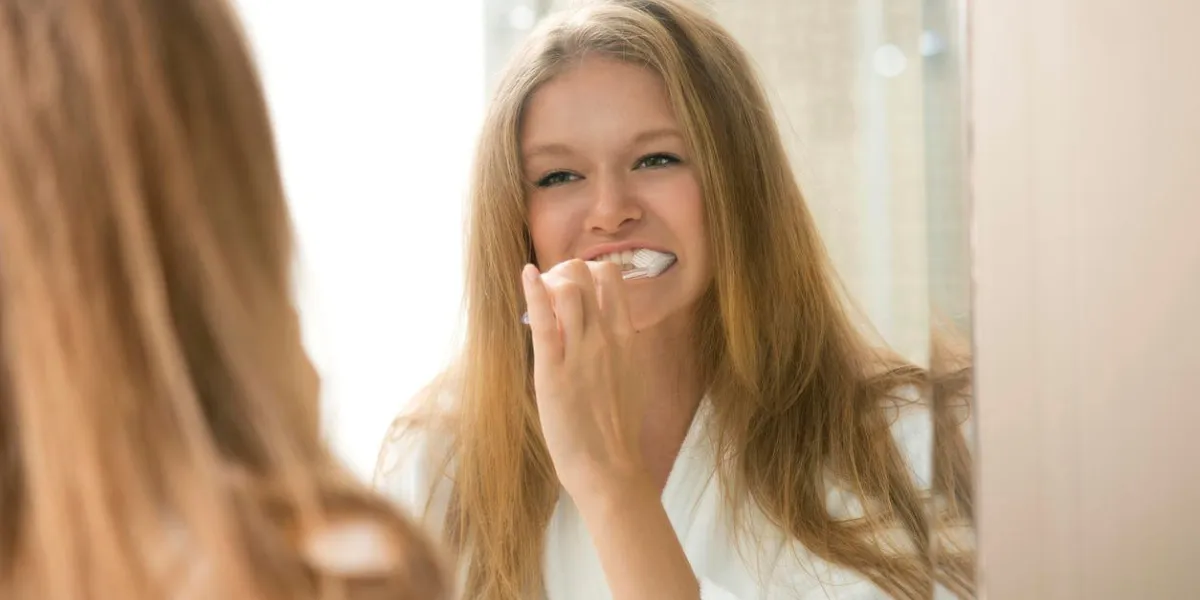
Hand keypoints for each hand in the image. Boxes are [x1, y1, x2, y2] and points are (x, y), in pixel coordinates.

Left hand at [521, 259, 647, 497]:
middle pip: (586, 274)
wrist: (611, 467)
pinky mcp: (554, 371)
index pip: (612, 278)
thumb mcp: (627, 375)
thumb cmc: (616, 428)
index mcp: (628, 337)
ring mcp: (582, 352)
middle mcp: (607, 337)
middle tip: (550, 290)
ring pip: (567, 289)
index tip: (574, 284)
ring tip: (539, 297)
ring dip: (549, 282)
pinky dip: (533, 291)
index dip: (589, 270)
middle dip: (564, 271)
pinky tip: (526, 274)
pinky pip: (545, 320)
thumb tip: (597, 325)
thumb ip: (615, 346)